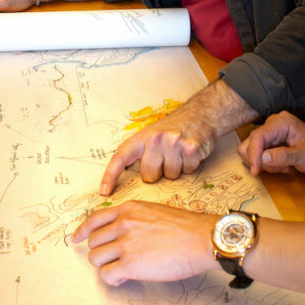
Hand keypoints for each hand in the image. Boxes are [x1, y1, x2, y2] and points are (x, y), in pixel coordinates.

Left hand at [72, 200, 216, 285]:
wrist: (200, 238)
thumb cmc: (184, 227)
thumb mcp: (153, 211)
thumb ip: (134, 218)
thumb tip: (121, 233)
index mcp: (128, 209)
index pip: (94, 219)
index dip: (82, 230)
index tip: (76, 238)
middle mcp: (123, 224)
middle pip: (93, 242)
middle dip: (100, 252)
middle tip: (112, 259)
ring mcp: (126, 244)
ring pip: (96, 258)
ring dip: (105, 266)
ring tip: (121, 269)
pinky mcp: (131, 265)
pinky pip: (106, 275)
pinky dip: (112, 279)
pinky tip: (124, 278)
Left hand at [100, 104, 216, 195]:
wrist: (200, 113)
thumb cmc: (173, 128)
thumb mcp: (151, 135)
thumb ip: (139, 153)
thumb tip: (126, 179)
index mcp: (142, 137)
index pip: (121, 157)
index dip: (110, 175)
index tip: (104, 191)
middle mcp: (156, 139)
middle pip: (149, 176)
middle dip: (157, 172)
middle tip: (165, 158)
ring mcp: (174, 143)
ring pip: (170, 176)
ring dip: (175, 169)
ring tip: (178, 153)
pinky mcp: (191, 148)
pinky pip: (187, 171)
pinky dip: (189, 166)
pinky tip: (189, 153)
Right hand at [237, 111, 304, 175]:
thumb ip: (284, 156)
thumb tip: (263, 157)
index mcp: (282, 122)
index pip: (258, 136)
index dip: (253, 154)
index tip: (255, 170)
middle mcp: (272, 123)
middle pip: (250, 142)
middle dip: (261, 160)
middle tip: (279, 168)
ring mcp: (268, 131)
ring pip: (251, 149)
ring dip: (264, 163)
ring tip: (282, 166)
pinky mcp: (267, 139)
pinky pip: (256, 153)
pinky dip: (265, 162)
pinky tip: (280, 163)